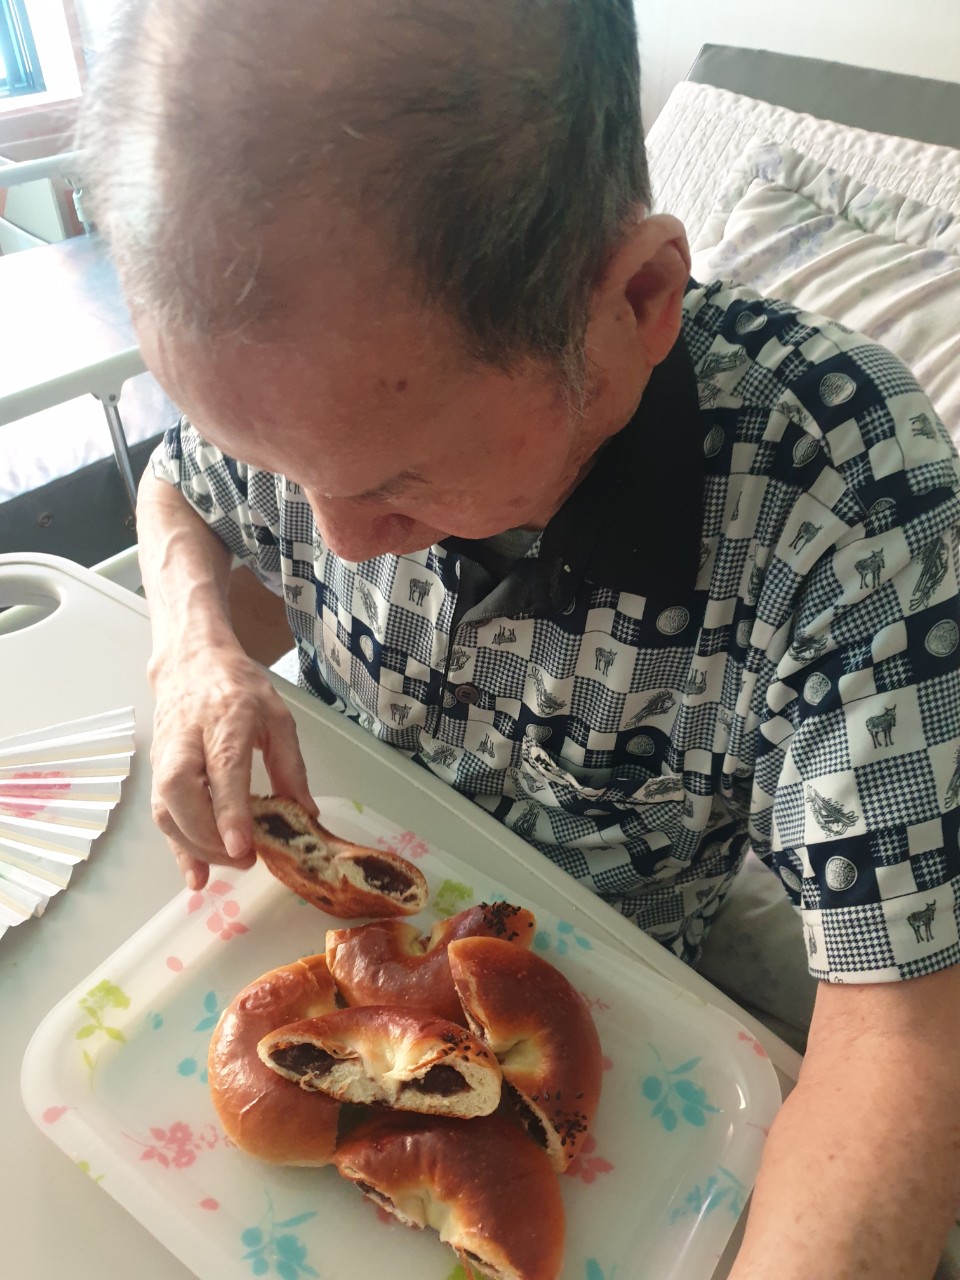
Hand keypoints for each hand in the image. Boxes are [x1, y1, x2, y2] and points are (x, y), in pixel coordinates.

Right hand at [148, 642, 317, 888]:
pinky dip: (177, 848)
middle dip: (207, 835)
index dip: (229, 811)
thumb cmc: (239, 688)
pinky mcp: (156, 771)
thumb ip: (291, 767)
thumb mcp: (278, 718)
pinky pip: (161, 815)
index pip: (223, 769)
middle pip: (180, 792)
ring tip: (230, 865)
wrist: (191, 662)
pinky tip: (197, 875)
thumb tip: (306, 815)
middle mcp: (187, 739)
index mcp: (225, 719)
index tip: (242, 846)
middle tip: (244, 858)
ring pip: (165, 808)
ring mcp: (165, 756)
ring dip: (194, 847)